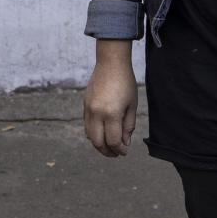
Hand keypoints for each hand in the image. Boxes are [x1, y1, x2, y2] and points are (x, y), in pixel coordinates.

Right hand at [84, 40, 137, 156]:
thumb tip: (124, 143)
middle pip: (98, 142)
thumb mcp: (132, 105)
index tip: (125, 151)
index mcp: (111, 114)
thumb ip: (128, 126)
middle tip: (116, 154)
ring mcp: (88, 109)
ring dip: (99, 144)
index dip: (120, 150)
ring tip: (109, 146)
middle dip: (107, 151)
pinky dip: (93, 133)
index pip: (113, 141)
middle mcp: (97, 113)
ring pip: (89, 135)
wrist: (110, 63)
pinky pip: (86, 125)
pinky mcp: (84, 105)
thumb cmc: (125, 83)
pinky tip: (102, 134)